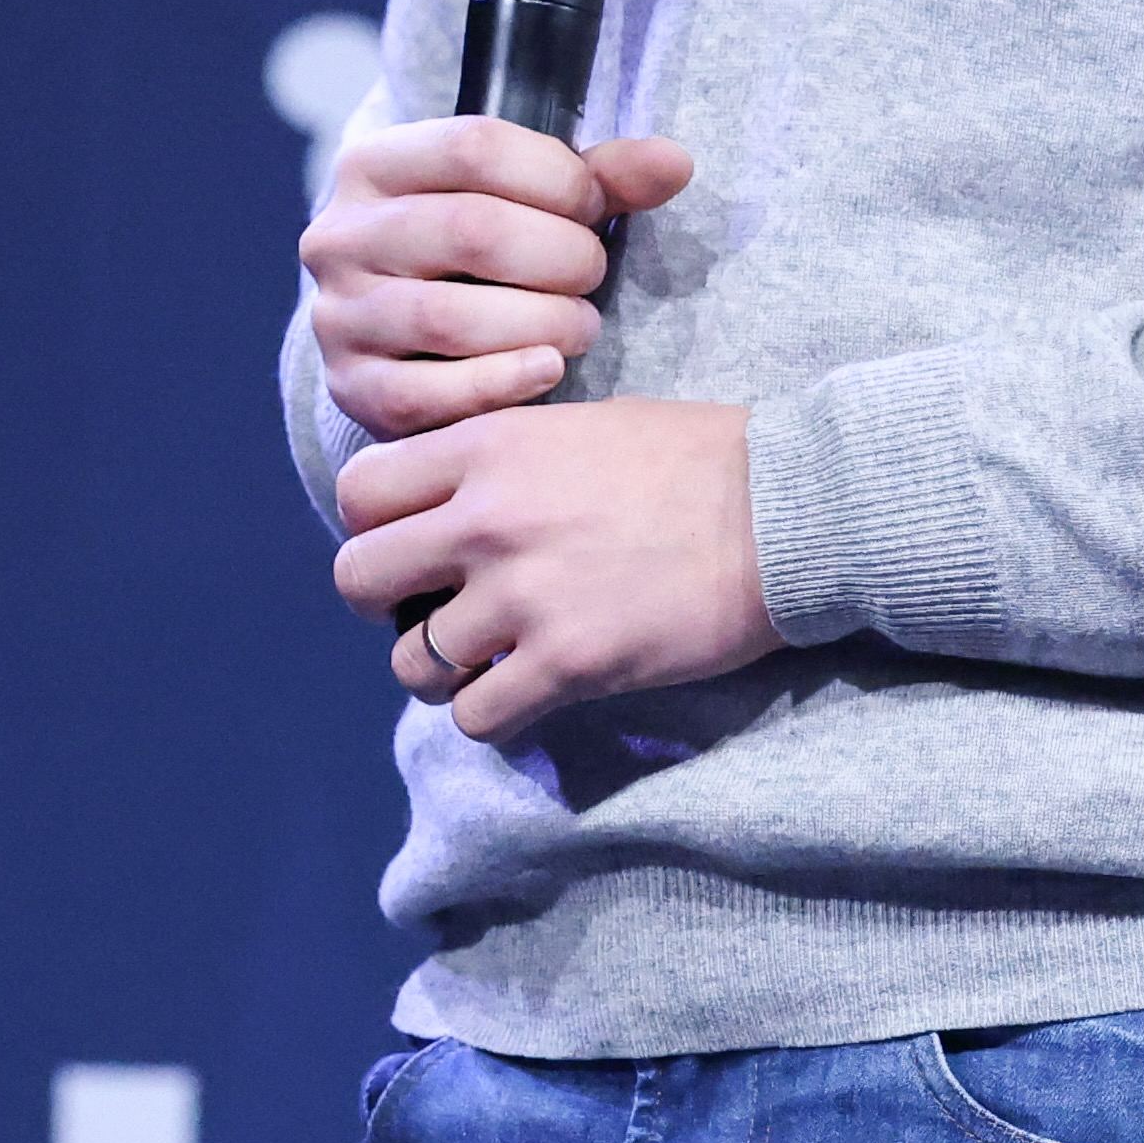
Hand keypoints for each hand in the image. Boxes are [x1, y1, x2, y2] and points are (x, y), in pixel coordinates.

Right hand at [298, 116, 696, 443]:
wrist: (402, 337)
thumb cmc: (477, 256)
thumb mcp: (526, 201)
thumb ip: (600, 177)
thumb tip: (675, 163)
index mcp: (372, 165)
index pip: (474, 147)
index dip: (559, 178)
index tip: (593, 207)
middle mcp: (339, 235)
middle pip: (469, 229)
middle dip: (559, 256)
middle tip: (592, 275)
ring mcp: (339, 315)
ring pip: (448, 317)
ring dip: (541, 323)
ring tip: (579, 327)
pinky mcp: (352, 389)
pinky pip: (428, 395)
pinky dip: (502, 384)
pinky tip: (546, 369)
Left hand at [333, 398, 777, 745]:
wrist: (787, 510)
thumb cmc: (696, 459)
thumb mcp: (577, 426)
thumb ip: (502, 461)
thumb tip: (450, 503)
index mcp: (487, 446)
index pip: (359, 493)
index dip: (376, 525)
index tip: (412, 543)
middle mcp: (486, 518)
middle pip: (356, 577)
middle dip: (384, 602)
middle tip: (435, 608)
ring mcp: (523, 595)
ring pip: (410, 663)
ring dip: (439, 670)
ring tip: (484, 663)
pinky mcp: (567, 663)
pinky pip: (476, 716)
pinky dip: (492, 714)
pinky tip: (527, 693)